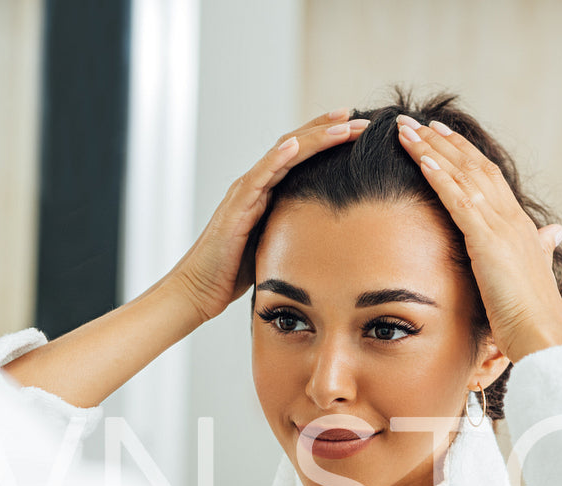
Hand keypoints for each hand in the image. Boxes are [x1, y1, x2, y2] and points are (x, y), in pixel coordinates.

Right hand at [168, 109, 369, 325]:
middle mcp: (256, 184)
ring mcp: (245, 192)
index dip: (327, 139)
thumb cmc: (235, 272)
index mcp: (268, 191)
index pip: (301, 155)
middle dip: (329, 129)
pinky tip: (295, 145)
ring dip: (314, 137)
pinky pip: (258, 177)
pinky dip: (276, 159)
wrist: (200, 289)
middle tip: (361, 120)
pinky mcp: (235, 207)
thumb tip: (331, 236)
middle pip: (296, 144)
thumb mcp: (277, 245)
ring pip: (282, 153)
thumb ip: (295, 230)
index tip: (358, 129)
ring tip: (343, 124)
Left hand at [394, 115, 561, 362]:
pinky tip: (420, 159)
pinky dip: (439, 177)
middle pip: (473, 167)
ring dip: (432, 150)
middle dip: (443, 143)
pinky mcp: (487, 241)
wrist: (544, 336)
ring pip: (462, 175)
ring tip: (406, 131)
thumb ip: (540, 249)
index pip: (488, 177)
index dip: (464, 155)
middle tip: (416, 122)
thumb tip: (554, 232)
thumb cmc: (535, 318)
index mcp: (521, 226)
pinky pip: (458, 200)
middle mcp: (512, 218)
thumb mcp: (536, 275)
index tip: (442, 137)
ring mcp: (501, 226)